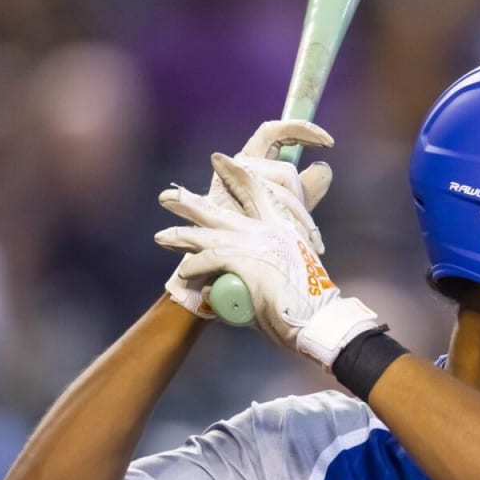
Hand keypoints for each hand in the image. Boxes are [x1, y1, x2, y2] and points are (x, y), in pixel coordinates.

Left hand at [155, 155, 380, 368]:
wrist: (317, 319)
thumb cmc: (303, 305)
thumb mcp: (287, 273)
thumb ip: (256, 269)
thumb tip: (219, 283)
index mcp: (284, 228)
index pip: (258, 191)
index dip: (237, 175)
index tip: (219, 160)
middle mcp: (271, 231)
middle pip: (225, 210)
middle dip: (193, 203)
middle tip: (168, 196)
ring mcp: (258, 244)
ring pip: (210, 235)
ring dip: (183, 237)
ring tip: (162, 237)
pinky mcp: (247, 261)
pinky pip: (210, 259)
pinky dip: (195, 267)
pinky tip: (183, 273)